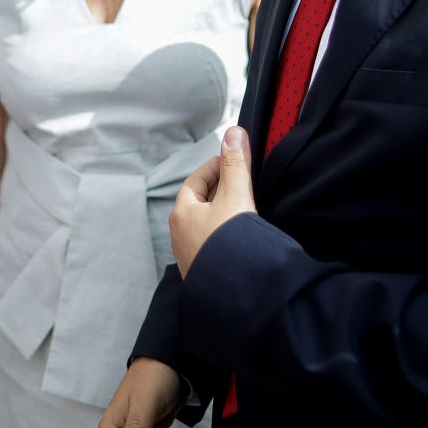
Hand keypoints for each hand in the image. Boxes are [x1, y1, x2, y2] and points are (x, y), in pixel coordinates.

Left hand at [169, 127, 255, 277]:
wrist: (235, 295)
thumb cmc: (229, 245)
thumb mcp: (235, 197)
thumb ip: (236, 165)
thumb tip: (233, 132)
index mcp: (182, 213)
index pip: (196, 180)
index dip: (216, 167)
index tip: (235, 161)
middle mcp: (181, 234)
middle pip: (200, 202)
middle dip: (222, 190)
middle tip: (245, 183)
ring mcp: (191, 255)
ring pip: (207, 224)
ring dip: (225, 214)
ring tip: (247, 209)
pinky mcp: (204, 271)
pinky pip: (214, 244)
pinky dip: (227, 235)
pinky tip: (242, 238)